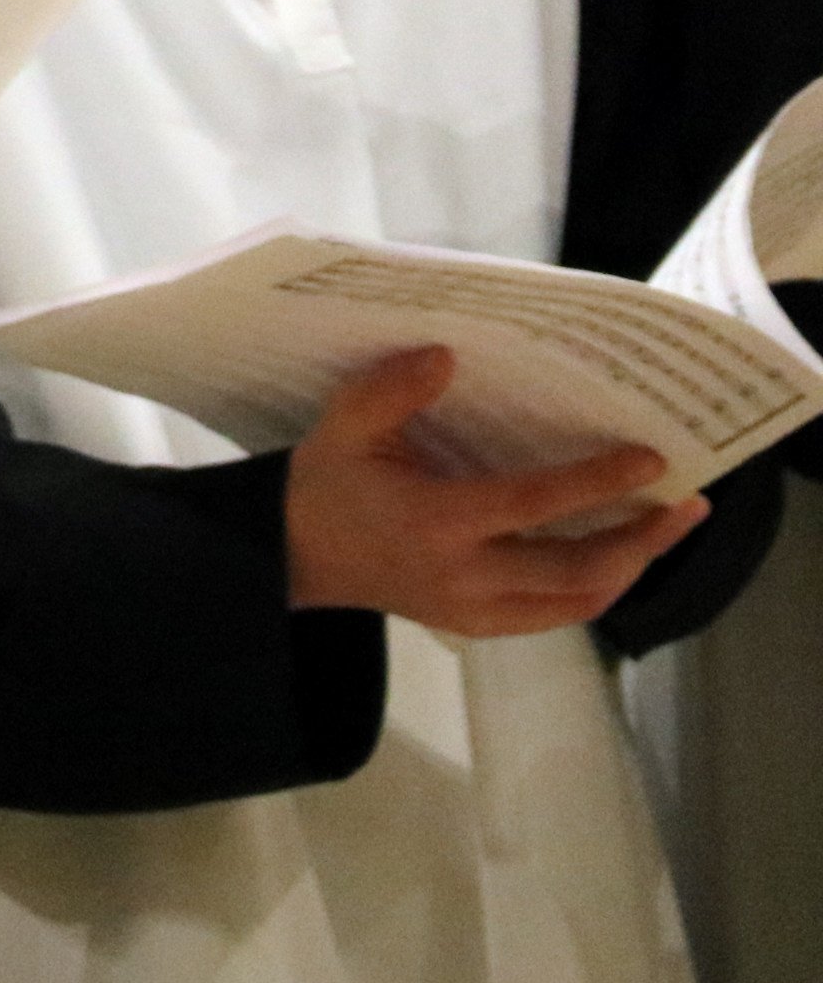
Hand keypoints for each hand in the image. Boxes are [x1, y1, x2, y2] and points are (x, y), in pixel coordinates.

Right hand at [283, 347, 706, 635]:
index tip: (650, 460)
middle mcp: (465, 576)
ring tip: (666, 529)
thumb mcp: (341, 428)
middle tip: (687, 505)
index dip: (596, 483)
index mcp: (436, 523)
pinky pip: (556, 616)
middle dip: (642, 540)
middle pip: (578, 569)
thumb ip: (387, 391)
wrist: (294, 556)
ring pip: (578, 601)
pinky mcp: (478, 625)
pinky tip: (618, 558)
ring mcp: (475, 610)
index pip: (534, 505)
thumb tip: (446, 356)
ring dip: (632, 567)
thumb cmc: (326, 486)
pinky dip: (597, 589)